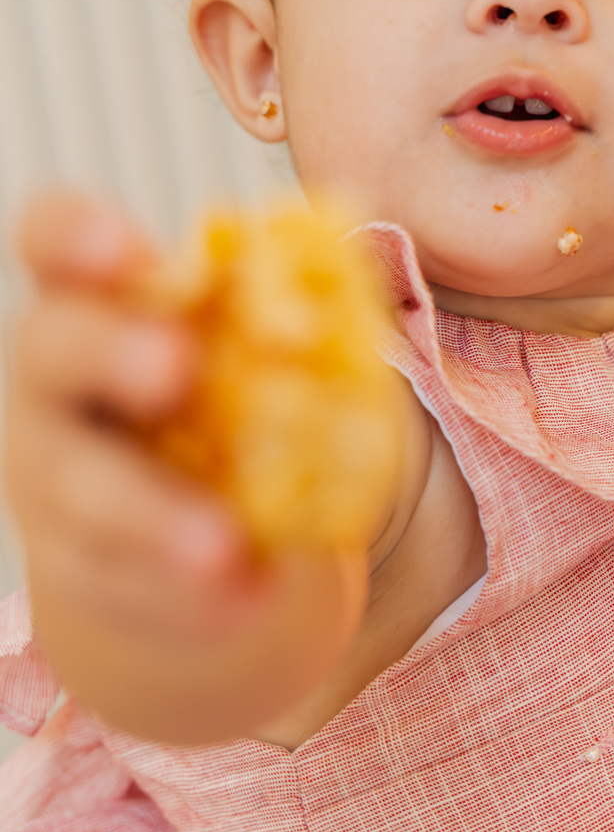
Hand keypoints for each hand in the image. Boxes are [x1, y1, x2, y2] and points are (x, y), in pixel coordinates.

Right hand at [4, 193, 366, 745]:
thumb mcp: (252, 349)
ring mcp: (53, 478)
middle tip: (177, 367)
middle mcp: (54, 382)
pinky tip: (247, 596)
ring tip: (222, 545)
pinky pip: (119, 580)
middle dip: (110, 354)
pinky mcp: (82, 568)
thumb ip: (284, 310)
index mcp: (94, 300)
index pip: (52, 242)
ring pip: (78, 490)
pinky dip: (187, 593)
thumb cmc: (228, 401)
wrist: (196, 533)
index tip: (126, 248)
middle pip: (50, 352)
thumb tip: (344, 275)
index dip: (75, 235)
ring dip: (152, 514)